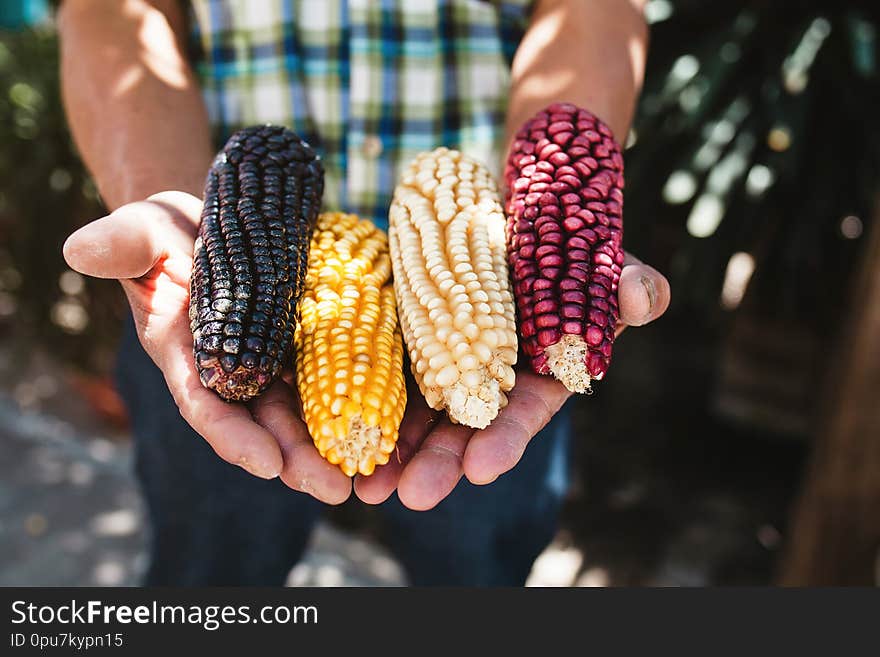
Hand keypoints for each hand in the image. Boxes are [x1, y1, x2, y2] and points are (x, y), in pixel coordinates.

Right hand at [63, 192, 352, 503]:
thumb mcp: (143, 230)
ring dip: (328, 445)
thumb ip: (121, 245)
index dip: (233, 437)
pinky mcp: (300, 343)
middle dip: (296, 459)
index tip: (267, 465)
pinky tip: (383, 424)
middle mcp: (228, 368)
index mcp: (184, 354)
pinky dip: (352, 399)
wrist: (208, 219)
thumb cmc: (166, 230)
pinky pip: (329, 375)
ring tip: (365, 475)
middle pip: (262, 423)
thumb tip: (79, 248)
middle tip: (336, 490)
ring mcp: (267, 360)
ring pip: (299, 411)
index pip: (206, 404)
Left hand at [354, 253, 669, 509]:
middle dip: (440, 463)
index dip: (505, 439)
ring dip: (393, 449)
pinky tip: (337, 423)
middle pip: (465, 428)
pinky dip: (363, 395)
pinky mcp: (409, 334)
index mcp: (538, 372)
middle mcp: (489, 376)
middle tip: (411, 496)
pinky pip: (385, 369)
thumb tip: (646, 296)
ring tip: (366, 483)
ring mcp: (444, 359)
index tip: (482, 467)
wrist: (512, 210)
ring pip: (418, 411)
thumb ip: (626, 282)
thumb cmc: (567, 240)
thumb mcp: (600, 257)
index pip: (523, 413)